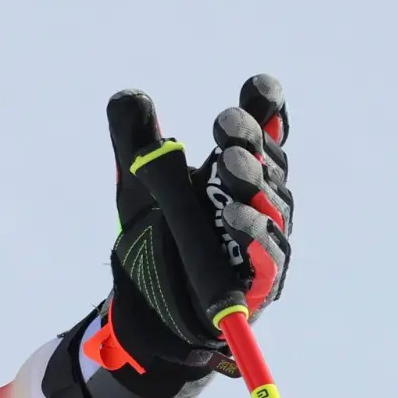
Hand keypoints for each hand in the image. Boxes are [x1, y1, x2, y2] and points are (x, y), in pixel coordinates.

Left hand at [87, 74, 293, 397]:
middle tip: (224, 122)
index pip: (263, 132)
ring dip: (250, 185)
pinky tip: (235, 220)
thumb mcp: (138, 187)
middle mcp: (258, 201)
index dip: (266, 109)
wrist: (148, 310)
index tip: (257, 87)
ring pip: (269, 209)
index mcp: (236, 171)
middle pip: (266, 165)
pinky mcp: (258, 285)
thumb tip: (127, 97)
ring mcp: (263, 243)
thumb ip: (134, 141)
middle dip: (248, 141)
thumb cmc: (155, 241)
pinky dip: (254, 239)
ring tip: (227, 163)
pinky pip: (264, 260)